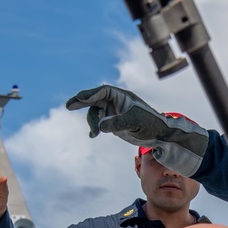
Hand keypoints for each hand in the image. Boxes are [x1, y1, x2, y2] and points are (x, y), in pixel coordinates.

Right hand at [65, 85, 207, 176]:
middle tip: (69, 105)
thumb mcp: (134, 122)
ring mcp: (114, 112)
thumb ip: (116, 123)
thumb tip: (100, 126)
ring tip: (94, 134)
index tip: (80, 98)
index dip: (90, 94)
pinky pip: (99, 123)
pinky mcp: (113, 123)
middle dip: (82, 102)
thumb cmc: (150, 124)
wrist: (159, 135)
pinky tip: (92, 135)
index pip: (103, 91)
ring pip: (96, 114)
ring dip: (92, 122)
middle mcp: (116, 102)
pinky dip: (95, 128)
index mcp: (122, 96)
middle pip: (95, 100)